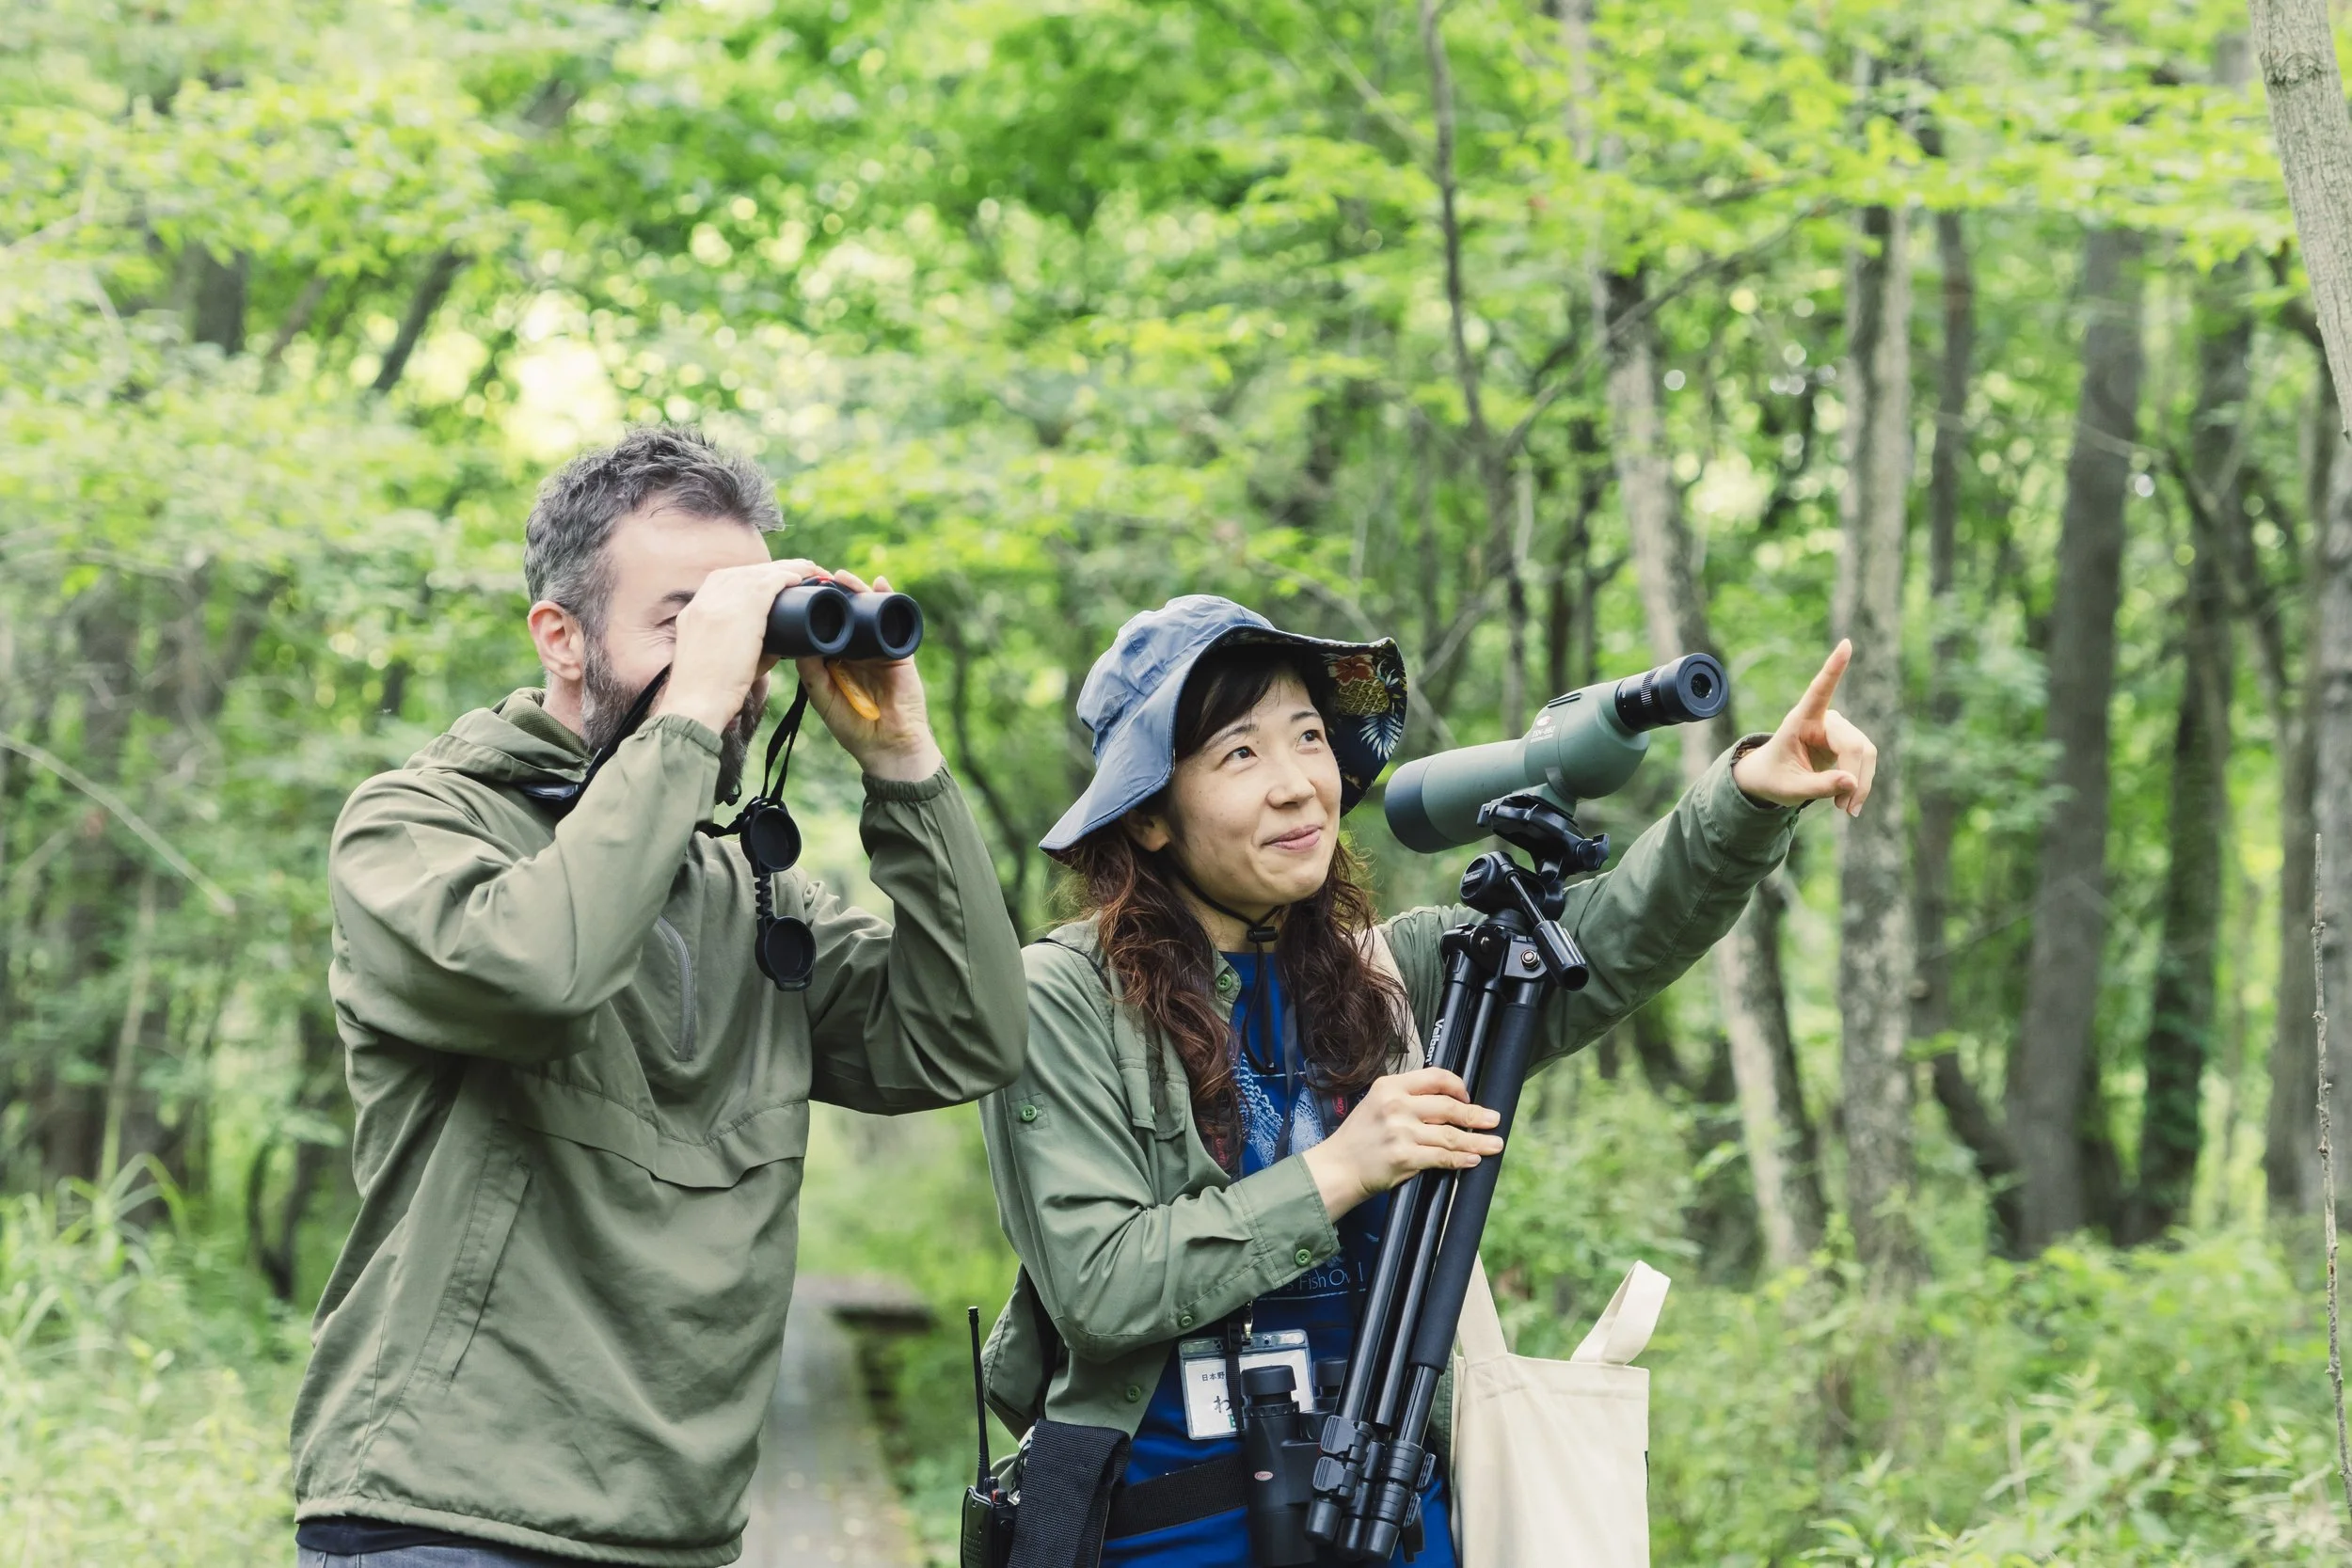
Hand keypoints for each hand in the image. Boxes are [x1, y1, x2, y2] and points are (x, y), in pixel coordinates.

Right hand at [652, 558, 820, 735]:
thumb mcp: (721, 658)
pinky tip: (800, 577)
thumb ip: (747, 647)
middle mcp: (704, 600)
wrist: (696, 702)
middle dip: (770, 570)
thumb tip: (782, 645)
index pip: (725, 581)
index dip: (751, 578)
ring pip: (757, 575)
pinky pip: (767, 584)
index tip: (771, 581)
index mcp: (695, 611)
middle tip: (795, 571)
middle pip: (742, 573)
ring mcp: (720, 602)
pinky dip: (785, 577)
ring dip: (784, 569)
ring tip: (807, 570)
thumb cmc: (711, 691)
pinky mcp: (740, 610)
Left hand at [797, 569, 943, 781]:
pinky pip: (895, 622)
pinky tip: (879, 584)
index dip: (817, 610)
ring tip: (843, 577)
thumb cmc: (853, 727)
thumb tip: (798, 640)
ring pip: (869, 613)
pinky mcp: (899, 653)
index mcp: (838, 662)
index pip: (827, 628)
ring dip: (858, 592)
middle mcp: (858, 651)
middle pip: (847, 615)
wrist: (888, 747)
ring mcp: (880, 650)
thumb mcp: (822, 696)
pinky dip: (888, 600)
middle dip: (836, 595)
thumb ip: (811, 670)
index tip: (802, 591)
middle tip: (820, 578)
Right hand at [1300, 1068, 1503, 1220]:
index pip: (1435, 1077)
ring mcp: (1401, 1131)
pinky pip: (1442, 1157)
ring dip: (1478, 1140)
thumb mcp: (1377, 1104)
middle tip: (1494, 1120)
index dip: (1458, 1086)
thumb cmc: (1359, 1138)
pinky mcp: (1405, 1157)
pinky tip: (1473, 1159)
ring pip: (1451, 1135)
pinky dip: (1461, 1159)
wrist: (1337, 1167)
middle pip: (1449, 1107)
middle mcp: (1396, 1105)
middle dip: (1476, 1115)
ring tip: (1494, 1144)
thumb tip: (1448, 1103)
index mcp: (1390, 1086)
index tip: (1468, 1097)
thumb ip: (1407, 1098)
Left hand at [1730, 639, 1877, 816]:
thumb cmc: (1774, 778)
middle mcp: (1824, 719)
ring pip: (1866, 753)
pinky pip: (1867, 761)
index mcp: (1800, 720)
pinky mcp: (1850, 742)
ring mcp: (1839, 730)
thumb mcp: (1790, 788)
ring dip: (1861, 784)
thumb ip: (1819, 787)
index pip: (1820, 690)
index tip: (1846, 644)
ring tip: (1847, 810)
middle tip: (1846, 809)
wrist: (1772, 779)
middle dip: (1854, 778)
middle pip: (1854, 745)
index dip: (1834, 668)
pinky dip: (1862, 784)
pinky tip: (1850, 804)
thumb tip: (1852, 784)